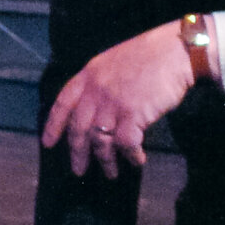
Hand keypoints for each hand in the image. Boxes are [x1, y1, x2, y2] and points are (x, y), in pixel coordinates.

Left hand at [42, 19, 197, 176]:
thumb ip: (99, 83)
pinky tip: (137, 161)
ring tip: (111, 173)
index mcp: (88, 75)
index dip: (53, 126)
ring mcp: (113, 103)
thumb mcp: (113, 62)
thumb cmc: (150, 55)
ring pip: (100, 141)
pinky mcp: (133, 114)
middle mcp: (96, 90)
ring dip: (105, 161)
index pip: (62, 104)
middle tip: (79, 170)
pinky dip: (131, 156)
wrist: (176, 50)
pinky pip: (125, 144)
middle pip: (78, 129)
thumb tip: (93, 110)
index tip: (48, 144)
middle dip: (77, 153)